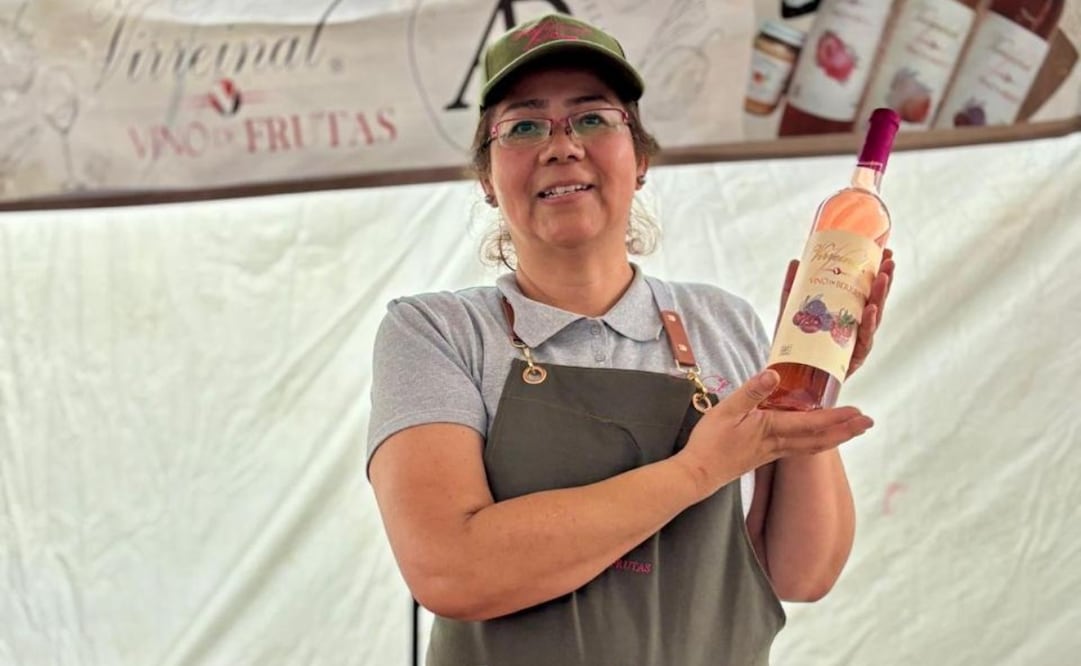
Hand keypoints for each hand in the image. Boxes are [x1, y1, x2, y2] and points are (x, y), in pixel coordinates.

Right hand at [673, 370, 872, 500]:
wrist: (698, 473)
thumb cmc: (709, 442)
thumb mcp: (726, 410)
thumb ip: (751, 392)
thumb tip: (773, 374)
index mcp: (771, 429)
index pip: (811, 423)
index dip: (836, 417)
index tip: (858, 412)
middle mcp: (778, 443)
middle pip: (820, 438)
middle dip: (846, 430)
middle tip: (869, 423)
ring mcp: (773, 452)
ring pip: (813, 446)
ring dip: (836, 438)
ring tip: (853, 431)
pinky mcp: (767, 457)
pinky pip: (801, 450)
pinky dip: (818, 443)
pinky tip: (820, 440)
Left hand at [776, 249, 895, 376]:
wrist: (785, 376)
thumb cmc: (794, 344)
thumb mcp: (791, 312)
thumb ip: (794, 288)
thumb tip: (796, 260)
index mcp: (847, 314)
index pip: (866, 290)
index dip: (876, 272)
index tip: (885, 252)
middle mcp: (856, 328)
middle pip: (875, 301)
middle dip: (883, 281)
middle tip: (889, 261)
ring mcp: (857, 342)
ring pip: (874, 318)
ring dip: (880, 297)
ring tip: (883, 277)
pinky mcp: (853, 359)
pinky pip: (863, 339)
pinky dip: (867, 324)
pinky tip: (870, 309)